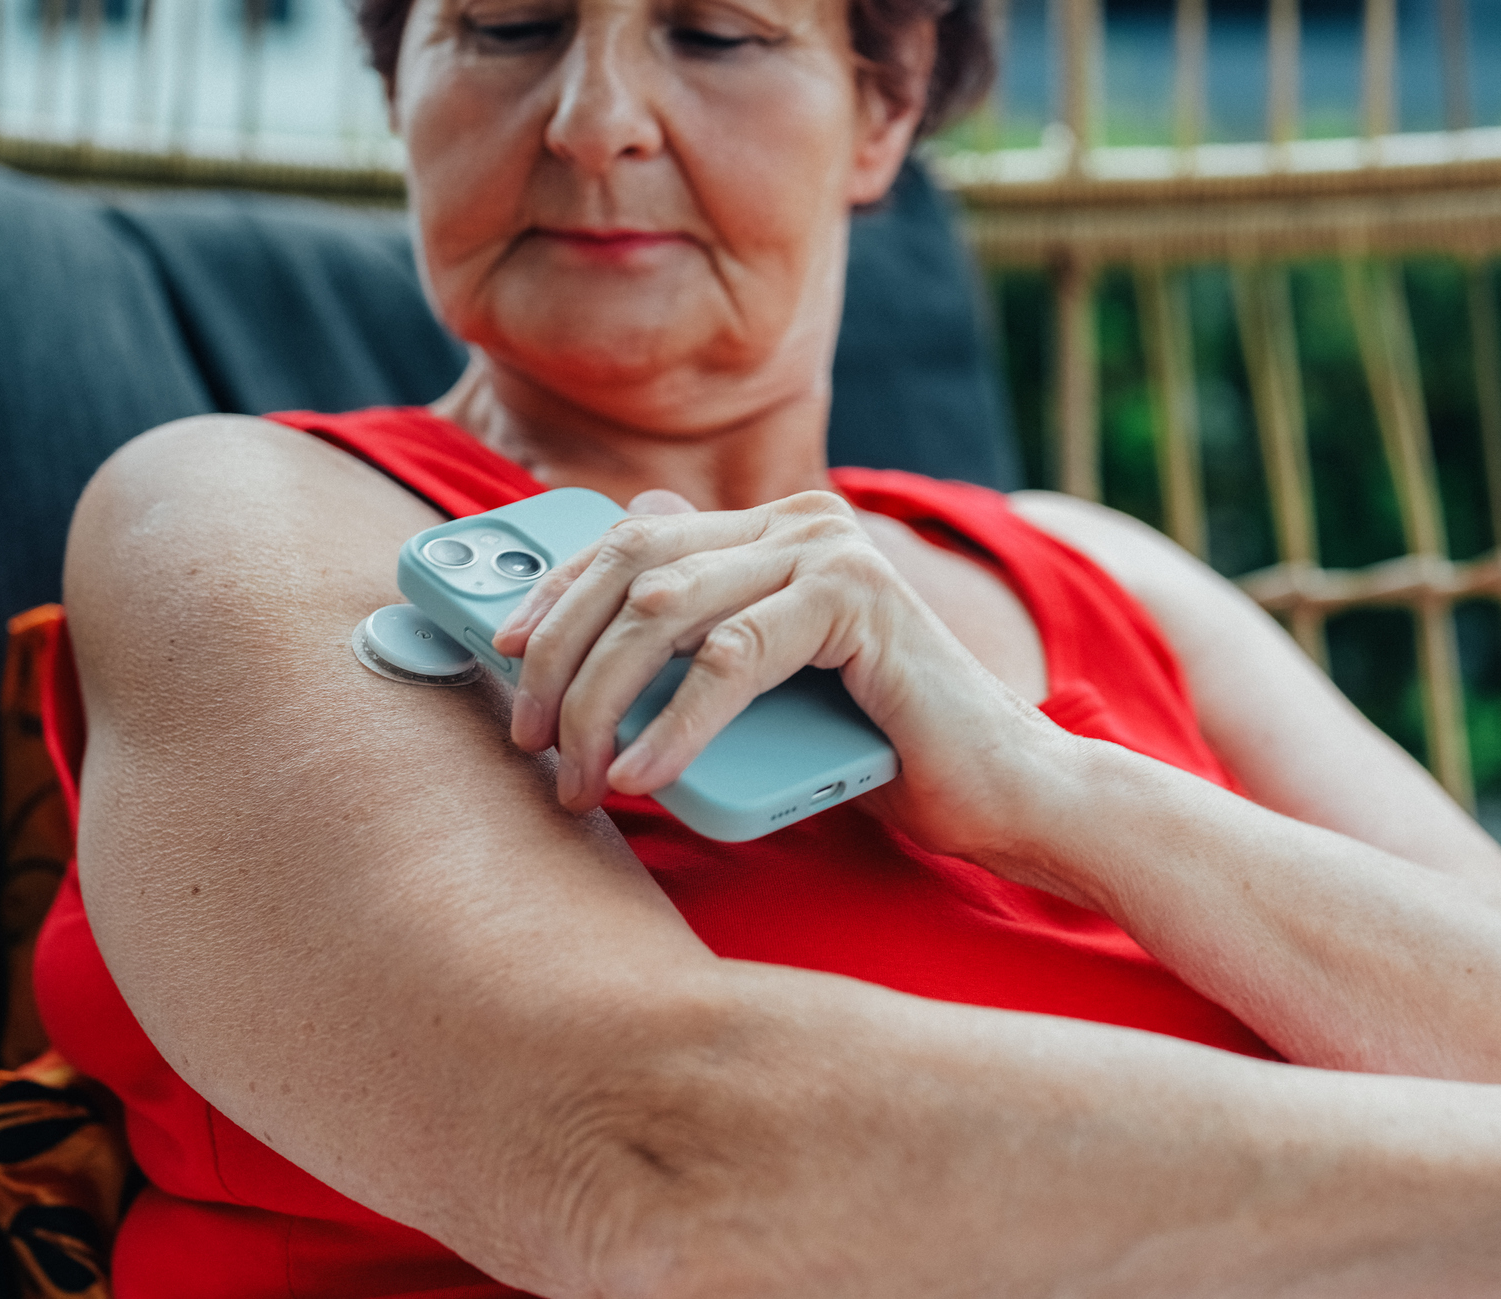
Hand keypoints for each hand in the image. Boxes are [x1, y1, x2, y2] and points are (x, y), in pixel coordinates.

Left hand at [491, 488, 1075, 855]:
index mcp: (774, 530)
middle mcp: (799, 521)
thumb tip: (593, 617)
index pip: (629, 539)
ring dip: (602, 698)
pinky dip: (675, 725)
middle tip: (529, 737)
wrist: (1001, 791)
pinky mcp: (858, 601)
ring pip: (666, 607)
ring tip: (577, 772)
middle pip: (631, 563)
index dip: (553, 593)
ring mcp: (831, 551)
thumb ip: (694, 647)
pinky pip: (732, 659)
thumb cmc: (878, 751)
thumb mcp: (760, 697)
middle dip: (559, 652)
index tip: (499, 656)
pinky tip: (642, 776)